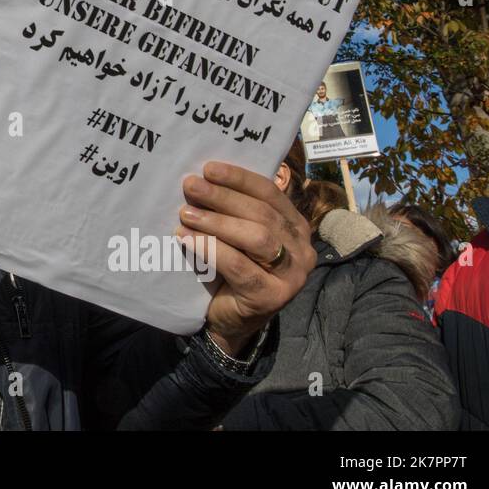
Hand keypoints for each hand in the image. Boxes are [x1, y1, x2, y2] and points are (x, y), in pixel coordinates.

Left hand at [176, 161, 314, 355]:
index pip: (270, 194)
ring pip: (256, 238)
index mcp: (295, 226)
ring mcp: (292, 276)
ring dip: (217, 222)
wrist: (230, 320)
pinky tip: (187, 239)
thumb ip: (234, 211)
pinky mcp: (273, 297)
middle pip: (262, 214)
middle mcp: (302, 249)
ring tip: (186, 214)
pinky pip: (240, 266)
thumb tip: (202, 178)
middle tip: (190, 186)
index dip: (239, 179)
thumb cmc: (231, 270)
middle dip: (223, 197)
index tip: (208, 168)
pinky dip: (211, 249)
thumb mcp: (238, 236)